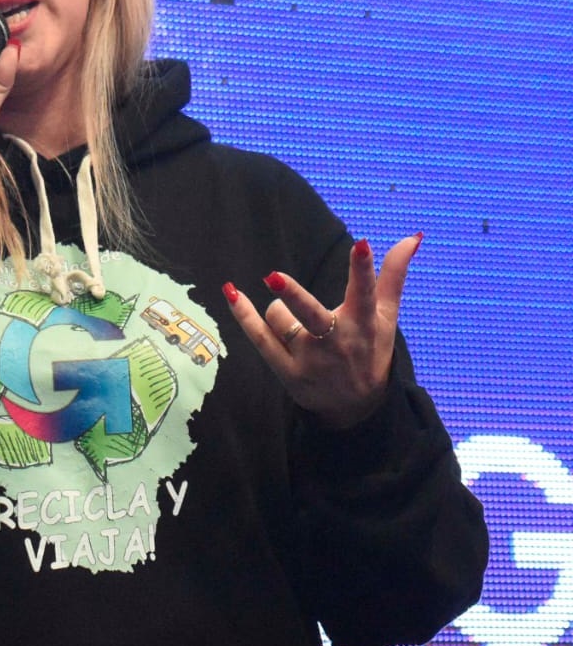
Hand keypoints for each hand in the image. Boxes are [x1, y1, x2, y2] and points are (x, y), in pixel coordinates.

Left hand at [222, 233, 423, 428]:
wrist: (355, 409)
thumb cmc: (370, 351)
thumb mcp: (386, 317)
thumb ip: (393, 276)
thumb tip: (413, 236)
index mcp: (363, 324)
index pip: (363, 293)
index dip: (362, 270)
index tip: (361, 244)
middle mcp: (335, 342)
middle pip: (311, 315)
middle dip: (294, 296)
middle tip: (273, 277)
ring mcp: (309, 359)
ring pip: (281, 319)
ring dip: (281, 308)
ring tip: (296, 322)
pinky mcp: (287, 371)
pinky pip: (260, 339)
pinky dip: (244, 316)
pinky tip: (232, 293)